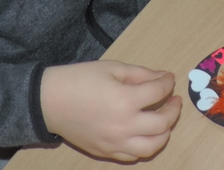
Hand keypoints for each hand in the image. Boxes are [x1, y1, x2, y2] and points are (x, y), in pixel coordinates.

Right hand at [41, 61, 180, 161]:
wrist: (50, 101)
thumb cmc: (79, 79)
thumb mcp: (113, 68)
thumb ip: (141, 74)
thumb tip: (163, 77)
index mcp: (125, 100)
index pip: (159, 92)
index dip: (167, 83)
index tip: (168, 79)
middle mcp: (124, 125)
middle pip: (163, 123)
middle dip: (173, 110)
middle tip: (174, 100)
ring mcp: (115, 142)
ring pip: (152, 146)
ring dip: (164, 133)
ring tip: (165, 121)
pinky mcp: (105, 152)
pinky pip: (133, 156)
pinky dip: (145, 146)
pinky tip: (145, 133)